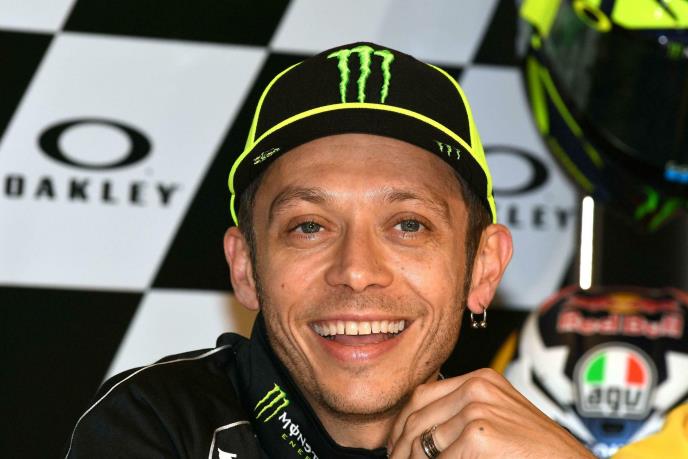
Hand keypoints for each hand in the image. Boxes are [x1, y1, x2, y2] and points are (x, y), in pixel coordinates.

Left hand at [387, 368, 593, 457]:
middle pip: (417, 416)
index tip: (395, 444)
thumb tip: (419, 436)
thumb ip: (462, 417)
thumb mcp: (499, 420)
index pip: (422, 395)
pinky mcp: (479, 436)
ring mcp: (478, 409)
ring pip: (423, 442)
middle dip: (401, 446)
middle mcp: (478, 388)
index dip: (402, 422)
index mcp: (481, 380)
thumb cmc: (538, 451)